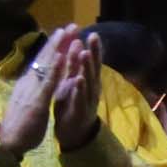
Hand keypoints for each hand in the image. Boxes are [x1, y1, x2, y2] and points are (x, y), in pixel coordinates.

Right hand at [0, 21, 77, 155]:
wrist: (8, 141)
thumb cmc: (21, 123)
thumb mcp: (30, 100)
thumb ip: (35, 88)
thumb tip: (38, 76)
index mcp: (30, 82)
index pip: (44, 60)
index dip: (55, 46)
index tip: (66, 32)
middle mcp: (30, 81)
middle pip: (46, 57)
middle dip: (60, 40)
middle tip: (73, 24)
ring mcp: (32, 90)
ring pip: (47, 65)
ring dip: (58, 47)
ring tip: (69, 32)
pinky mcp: (36, 101)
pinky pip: (47, 83)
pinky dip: (55, 69)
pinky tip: (62, 57)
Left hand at [50, 29, 104, 149]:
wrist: (74, 134)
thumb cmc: (73, 107)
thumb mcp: (74, 86)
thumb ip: (76, 69)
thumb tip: (79, 49)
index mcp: (88, 82)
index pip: (90, 62)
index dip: (92, 48)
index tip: (90, 32)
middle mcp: (91, 89)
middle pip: (93, 69)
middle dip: (93, 53)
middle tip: (93, 37)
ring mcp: (87, 100)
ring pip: (87, 82)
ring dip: (87, 68)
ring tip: (85, 53)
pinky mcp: (79, 111)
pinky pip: (79, 98)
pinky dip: (79, 89)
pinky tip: (78, 79)